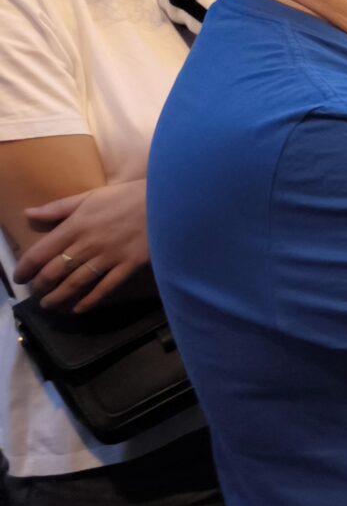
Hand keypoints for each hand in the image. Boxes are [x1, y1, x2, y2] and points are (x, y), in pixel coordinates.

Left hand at [16, 179, 150, 310]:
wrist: (168, 202)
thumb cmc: (128, 197)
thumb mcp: (91, 196)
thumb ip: (58, 208)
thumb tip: (28, 214)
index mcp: (75, 225)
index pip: (40, 252)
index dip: (26, 268)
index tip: (19, 278)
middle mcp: (87, 244)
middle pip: (54, 272)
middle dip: (41, 286)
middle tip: (36, 293)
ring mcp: (108, 257)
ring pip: (75, 284)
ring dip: (58, 298)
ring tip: (50, 305)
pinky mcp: (128, 266)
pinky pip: (104, 288)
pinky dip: (89, 301)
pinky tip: (79, 309)